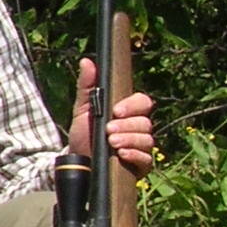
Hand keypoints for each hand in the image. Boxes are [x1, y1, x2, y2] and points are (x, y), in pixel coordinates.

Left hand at [70, 57, 155, 175]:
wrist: (79, 162)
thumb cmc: (84, 134)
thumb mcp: (82, 110)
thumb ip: (86, 86)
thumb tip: (86, 62)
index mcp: (127, 112)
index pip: (142, 102)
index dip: (132, 105)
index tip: (116, 110)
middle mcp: (138, 128)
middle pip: (145, 121)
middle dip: (126, 125)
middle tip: (109, 130)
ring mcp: (141, 146)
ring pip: (147, 139)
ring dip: (129, 139)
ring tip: (112, 142)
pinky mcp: (141, 164)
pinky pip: (147, 158)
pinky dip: (134, 155)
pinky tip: (122, 154)